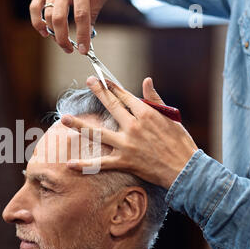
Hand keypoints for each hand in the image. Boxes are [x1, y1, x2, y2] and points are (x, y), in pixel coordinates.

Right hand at [29, 0, 107, 53]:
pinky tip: (45, 33)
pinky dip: (37, 22)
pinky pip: (34, 8)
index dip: (82, 35)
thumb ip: (92, 14)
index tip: (84, 49)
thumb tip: (88, 37)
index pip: (81, 15)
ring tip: (62, 42)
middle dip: (63, 39)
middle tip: (69, 49)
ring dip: (54, 34)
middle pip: (59, 18)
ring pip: (47, 16)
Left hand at [61, 77, 198, 188]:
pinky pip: (100, 164)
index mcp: (146, 114)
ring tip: (64, 118)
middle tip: (88, 81)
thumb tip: (146, 81)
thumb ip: (155, 99)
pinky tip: (69, 164)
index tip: (103, 79)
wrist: (185, 169)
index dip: (113, 87)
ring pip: (98, 133)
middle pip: (111, 106)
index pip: (125, 96)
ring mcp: (126, 144)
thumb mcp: (170, 117)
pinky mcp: (124, 161)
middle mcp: (133, 126)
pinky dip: (85, 165)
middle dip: (99, 92)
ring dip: (80, 125)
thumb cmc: (180, 143)